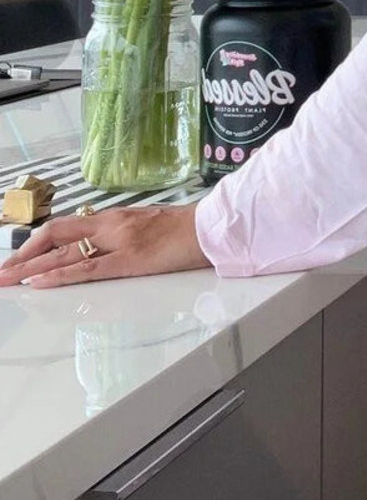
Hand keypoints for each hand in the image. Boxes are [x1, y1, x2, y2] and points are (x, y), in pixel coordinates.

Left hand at [0, 203, 211, 288]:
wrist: (212, 227)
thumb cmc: (186, 229)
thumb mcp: (147, 225)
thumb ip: (121, 234)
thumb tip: (101, 246)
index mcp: (115, 217)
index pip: (64, 226)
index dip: (35, 242)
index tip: (16, 258)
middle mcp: (111, 225)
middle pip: (54, 235)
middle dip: (23, 256)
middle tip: (2, 273)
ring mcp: (119, 241)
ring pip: (63, 253)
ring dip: (30, 269)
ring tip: (7, 280)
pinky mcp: (130, 260)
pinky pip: (86, 269)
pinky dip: (58, 276)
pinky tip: (38, 282)